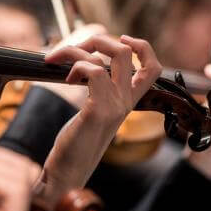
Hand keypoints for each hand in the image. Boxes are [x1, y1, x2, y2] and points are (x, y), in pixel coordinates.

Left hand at [38, 34, 160, 204]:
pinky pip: (94, 71)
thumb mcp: (95, 111)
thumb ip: (99, 89)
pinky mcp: (98, 110)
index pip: (152, 67)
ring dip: (76, 50)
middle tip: (76, 49)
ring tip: (58, 60)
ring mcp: (115, 105)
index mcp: (128, 101)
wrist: (68, 172)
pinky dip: (76, 66)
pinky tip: (67, 79)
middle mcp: (126, 102)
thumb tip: (88, 63)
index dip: (141, 46)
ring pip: (109, 57)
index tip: (121, 38)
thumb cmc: (77, 141)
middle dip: (97, 40)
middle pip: (126, 51)